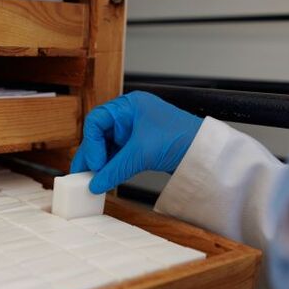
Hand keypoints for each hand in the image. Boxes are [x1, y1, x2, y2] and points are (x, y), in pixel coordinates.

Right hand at [71, 91, 202, 193]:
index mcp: (129, 106)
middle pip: (100, 135)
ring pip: (108, 148)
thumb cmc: (182, 138)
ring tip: (93, 180)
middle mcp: (130, 117)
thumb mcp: (142, 153)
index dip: (91, 143)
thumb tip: (96, 182)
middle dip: (92, 156)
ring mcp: (135, 132)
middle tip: (82, 175)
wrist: (205, 154)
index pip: (97, 121)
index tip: (94, 164)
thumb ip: (115, 169)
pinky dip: (112, 168)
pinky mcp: (141, 147)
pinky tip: (106, 179)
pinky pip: (119, 157)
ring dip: (100, 164)